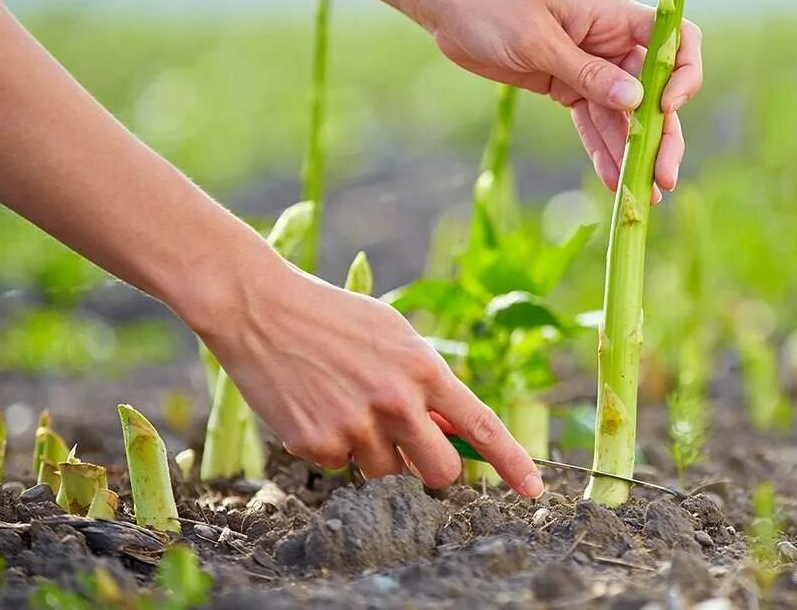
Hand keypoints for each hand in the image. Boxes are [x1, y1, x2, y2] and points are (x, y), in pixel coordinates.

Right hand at [188, 250, 542, 496]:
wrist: (262, 310)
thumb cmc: (334, 319)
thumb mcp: (393, 336)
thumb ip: (426, 382)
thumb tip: (451, 429)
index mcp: (422, 369)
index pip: (480, 426)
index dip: (510, 462)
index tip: (534, 487)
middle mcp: (395, 403)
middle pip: (439, 473)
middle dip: (433, 470)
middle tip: (415, 452)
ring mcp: (355, 428)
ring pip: (387, 474)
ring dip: (377, 454)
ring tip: (347, 406)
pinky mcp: (317, 445)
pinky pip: (343, 467)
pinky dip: (335, 448)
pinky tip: (316, 408)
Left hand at [428, 0, 702, 199]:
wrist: (449, 5)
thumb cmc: (492, 5)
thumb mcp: (538, 39)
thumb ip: (587, 73)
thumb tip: (636, 101)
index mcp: (613, 15)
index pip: (674, 39)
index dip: (681, 73)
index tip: (666, 107)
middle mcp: (610, 42)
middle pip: (654, 90)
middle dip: (662, 134)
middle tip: (663, 178)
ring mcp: (591, 66)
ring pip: (625, 114)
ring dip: (634, 153)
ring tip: (642, 195)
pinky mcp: (566, 86)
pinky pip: (593, 122)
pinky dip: (602, 150)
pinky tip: (612, 181)